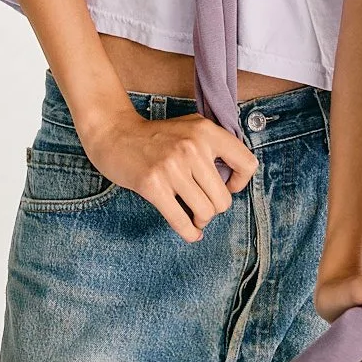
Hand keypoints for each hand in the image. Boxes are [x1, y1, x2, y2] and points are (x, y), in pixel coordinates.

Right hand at [81, 108, 256, 243]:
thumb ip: (214, 146)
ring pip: (205, 212)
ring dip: (201, 220)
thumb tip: (235, 181)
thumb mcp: (190, 127)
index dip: (241, 182)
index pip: (246, 164)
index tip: (229, 186)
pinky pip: (182, 221)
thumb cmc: (155, 136)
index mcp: (205, 131)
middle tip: (202, 204)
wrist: (114, 133)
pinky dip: (189, 233)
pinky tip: (190, 232)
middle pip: (223, 199)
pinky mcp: (153, 184)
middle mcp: (192, 147)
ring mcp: (172, 166)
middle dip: (214, 208)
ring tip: (193, 214)